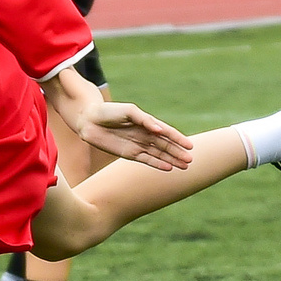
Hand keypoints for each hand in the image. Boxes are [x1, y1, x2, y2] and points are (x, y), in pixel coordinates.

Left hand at [77, 100, 195, 171]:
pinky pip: (147, 160)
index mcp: (147, 122)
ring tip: (184, 166)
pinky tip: (168, 168)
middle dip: (178, 152)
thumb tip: (159, 130)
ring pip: (159, 154)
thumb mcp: (128, 111)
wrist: (89, 120)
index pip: (166, 132)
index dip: (178, 139)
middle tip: (190, 160)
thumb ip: (144, 120)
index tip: (190, 146)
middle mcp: (145, 134)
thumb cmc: (109, 111)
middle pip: (166, 145)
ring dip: (171, 160)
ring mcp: (138, 145)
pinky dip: (157, 164)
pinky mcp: (130, 153)